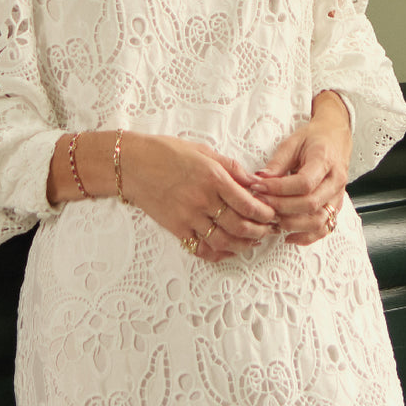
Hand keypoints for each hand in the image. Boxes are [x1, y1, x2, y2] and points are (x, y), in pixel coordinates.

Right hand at [121, 133, 278, 262]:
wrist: (132, 165)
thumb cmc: (166, 153)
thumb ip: (231, 168)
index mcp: (213, 178)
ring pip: (223, 241)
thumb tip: (254, 182)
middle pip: (240, 226)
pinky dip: (218, 254)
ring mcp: (188, 217)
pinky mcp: (176, 229)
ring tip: (252, 242)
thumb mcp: (203, 151)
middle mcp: (203, 200)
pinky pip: (201, 248)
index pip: (248, 203)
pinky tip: (227, 250)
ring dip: (243, 245)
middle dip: (259, 231)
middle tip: (268, 231)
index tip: (272, 215)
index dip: (265, 213)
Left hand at [249, 92, 351, 245]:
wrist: (335, 138)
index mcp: (325, 160)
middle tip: (260, 204)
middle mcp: (335, 181)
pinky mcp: (335, 207)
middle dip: (281, 207)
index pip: (304, 183)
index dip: (279, 189)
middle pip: (310, 204)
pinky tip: (288, 236)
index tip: (259, 188)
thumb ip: (277, 163)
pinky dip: (306, 237)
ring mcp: (338, 196)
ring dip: (292, 224)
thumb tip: (259, 180)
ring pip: (318, 220)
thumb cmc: (314, 139)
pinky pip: (324, 228)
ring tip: (272, 219)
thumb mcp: (292, 143)